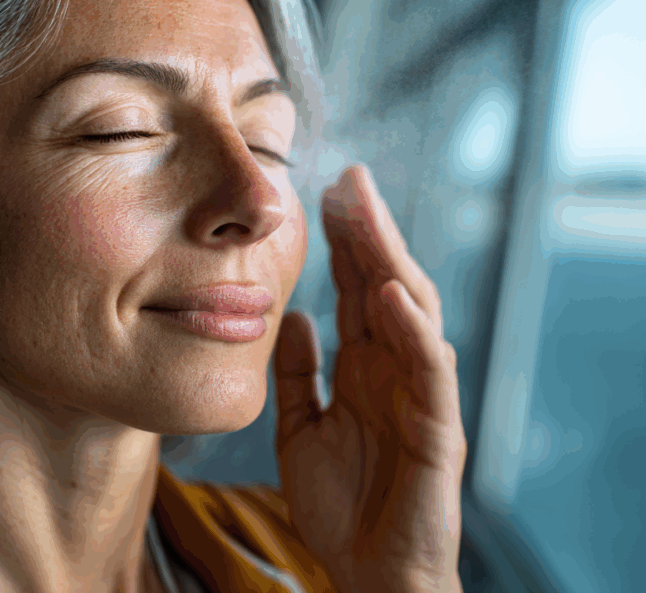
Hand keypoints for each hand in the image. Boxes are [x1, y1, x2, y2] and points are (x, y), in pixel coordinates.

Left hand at [275, 165, 465, 592]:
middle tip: (349, 177)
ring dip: (389, 258)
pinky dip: (410, 327)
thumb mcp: (301, 427)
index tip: (322, 191)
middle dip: (368, 230)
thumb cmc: (342, 505)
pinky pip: (426, 369)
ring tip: (365, 210)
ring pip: (410, 311)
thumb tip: (292, 316)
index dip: (343, 242)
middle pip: (384, 283)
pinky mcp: (436, 428)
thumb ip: (298, 373)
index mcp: (364, 366)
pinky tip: (386, 288)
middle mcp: (394, 369)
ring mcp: (419, 393)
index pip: (355, 288)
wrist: (368, 573)